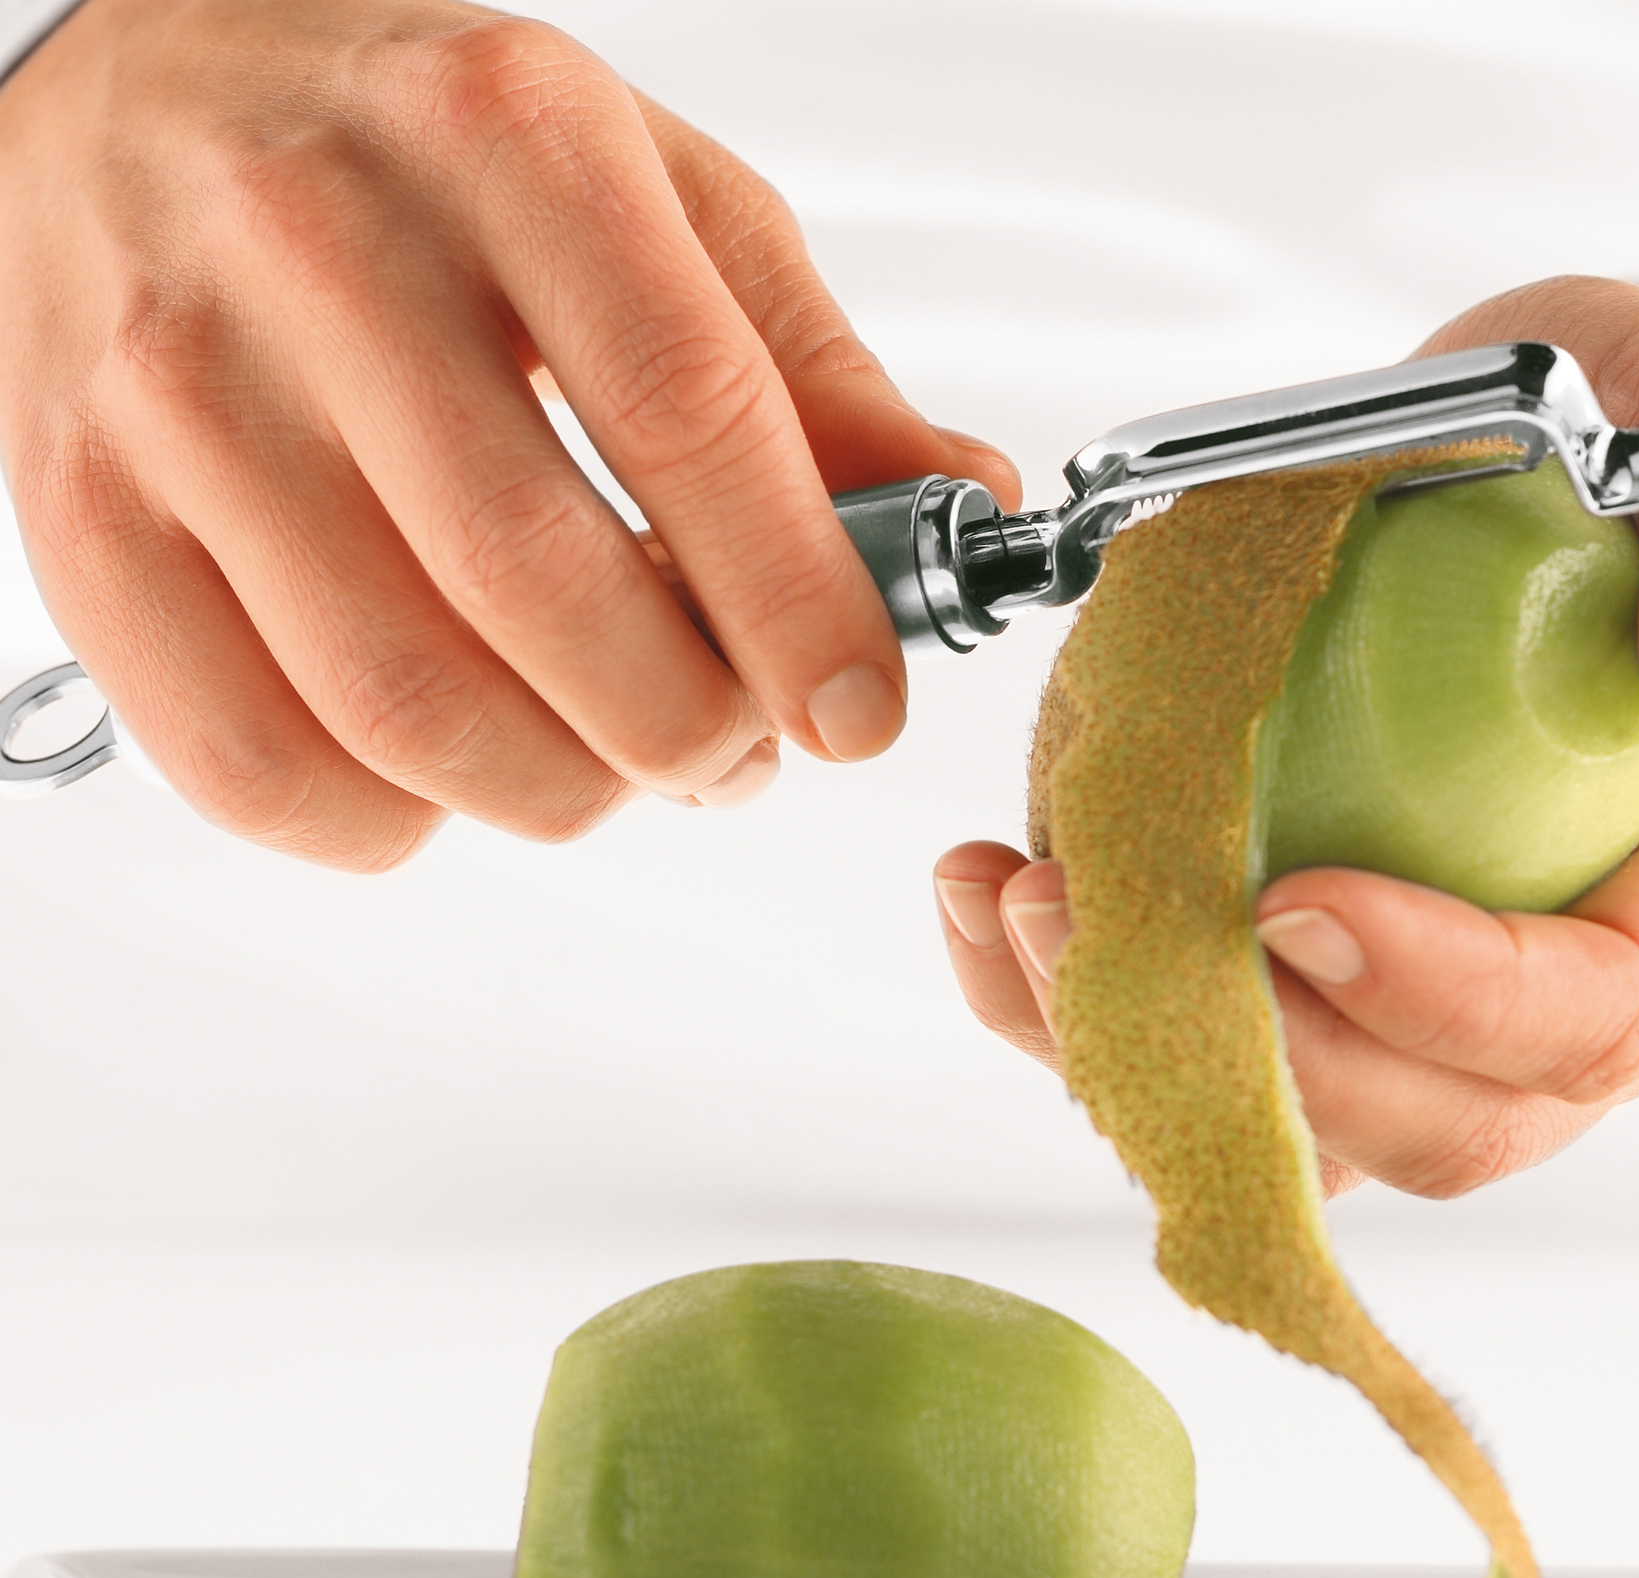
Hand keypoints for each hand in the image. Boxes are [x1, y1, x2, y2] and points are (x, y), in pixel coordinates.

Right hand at [0, 0, 1016, 867]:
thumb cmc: (429, 162)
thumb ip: (810, 370)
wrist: (144, 100)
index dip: (800, 606)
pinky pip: (256, 769)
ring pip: (406, 708)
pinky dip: (395, 827)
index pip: (689, 416)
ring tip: (608, 756)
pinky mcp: (84, 521)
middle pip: (542, 592)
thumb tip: (962, 507)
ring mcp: (177, 396)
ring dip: (559, 792)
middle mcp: (319, 251)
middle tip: (730, 748)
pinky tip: (454, 766)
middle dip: (684, 732)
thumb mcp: (659, 199)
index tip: (859, 713)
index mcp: (506, 145)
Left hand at [933, 278, 1638, 1198]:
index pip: (1601, 1017)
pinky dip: (1088, 1016)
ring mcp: (1448, 1019)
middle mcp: (1587, 1001)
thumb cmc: (1633, 457)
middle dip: (1262, 1062)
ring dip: (1144, 1060)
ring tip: (1020, 910)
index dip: (1446, 996)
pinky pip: (1217, 1073)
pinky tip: (996, 904)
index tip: (1296, 902)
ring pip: (1313, 1135)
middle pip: (1444, 1126)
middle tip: (1100, 922)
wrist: (1526, 478)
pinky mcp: (1331, 998)